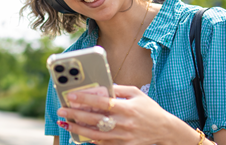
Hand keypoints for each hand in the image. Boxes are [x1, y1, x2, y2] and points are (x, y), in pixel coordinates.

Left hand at [56, 85, 199, 144]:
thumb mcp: (136, 94)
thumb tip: (100, 86)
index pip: (102, 102)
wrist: (164, 129)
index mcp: (127, 107)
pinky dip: (90, 139)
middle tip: (61, 110)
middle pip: (95, 120)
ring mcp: (123, 136)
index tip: (71, 96)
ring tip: (65, 124)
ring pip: (95, 134)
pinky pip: (103, 143)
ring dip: (78, 129)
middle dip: (75, 115)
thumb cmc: (149, 109)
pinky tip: (79, 134)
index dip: (85, 99)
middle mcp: (124, 123)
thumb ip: (118, 89)